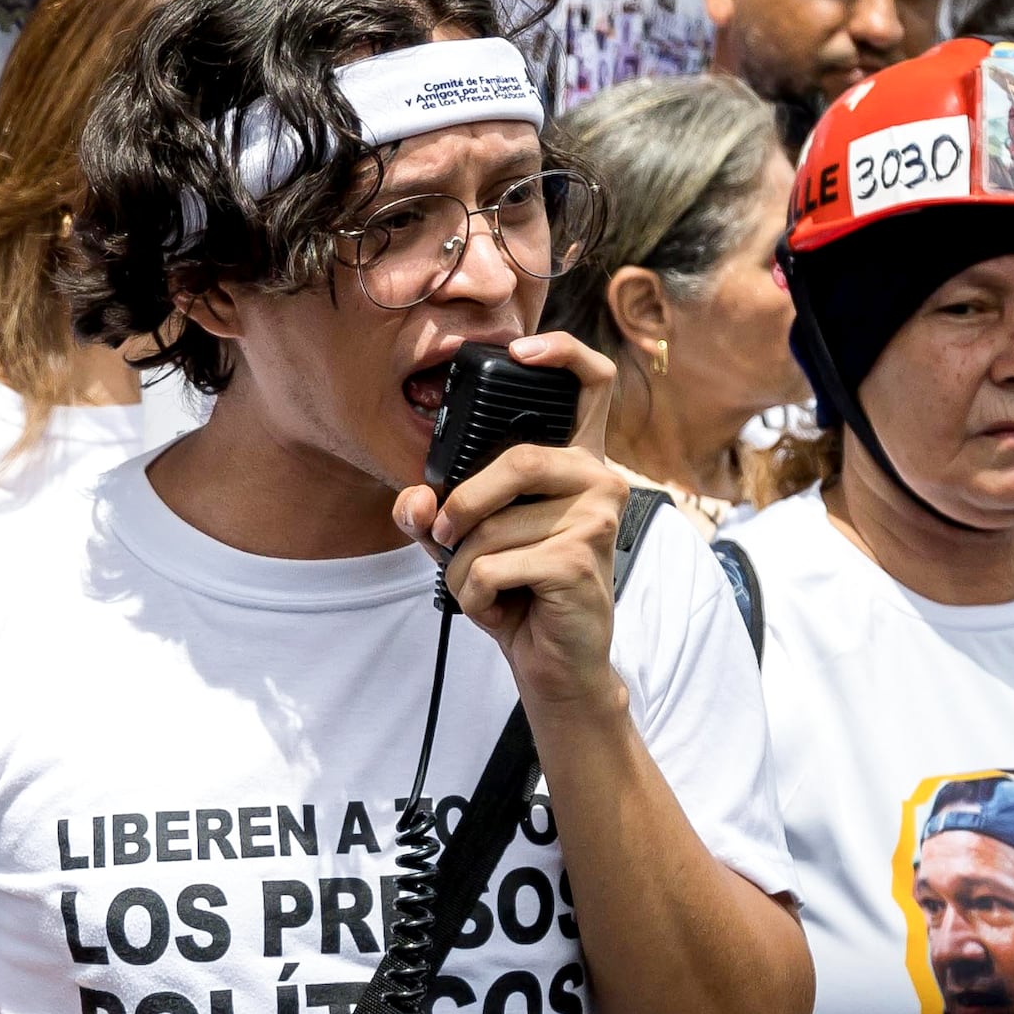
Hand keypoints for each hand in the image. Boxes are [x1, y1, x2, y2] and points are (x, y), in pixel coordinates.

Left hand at [395, 334, 632, 716]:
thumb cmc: (520, 591)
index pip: (591, 382)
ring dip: (464, 567)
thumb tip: (413, 500)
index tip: (520, 349)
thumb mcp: (469, 543)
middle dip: (462, 506)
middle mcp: (599, 480)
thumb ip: (434, 512)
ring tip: (482, 586)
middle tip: (447, 536)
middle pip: (516, 461)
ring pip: (494, 526)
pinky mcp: (580, 561)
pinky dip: (476, 594)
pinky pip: (495, 565)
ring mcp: (597, 519)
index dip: (561, 352)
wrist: (556, 664)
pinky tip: (497, 606)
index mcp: (576, 461)